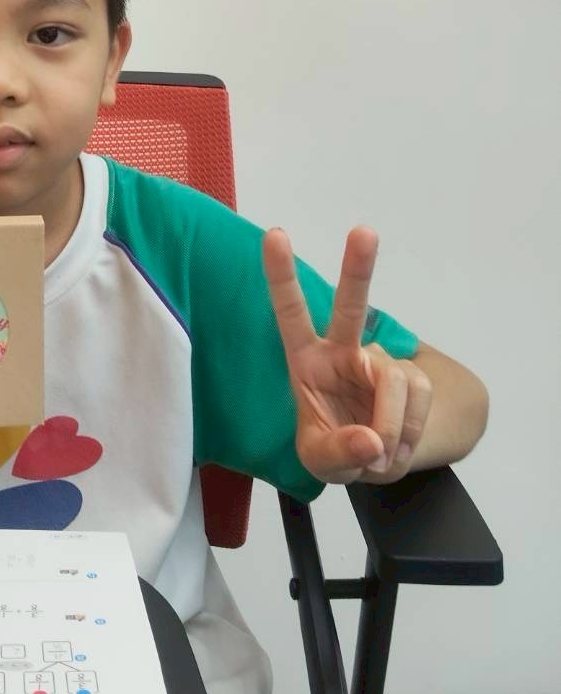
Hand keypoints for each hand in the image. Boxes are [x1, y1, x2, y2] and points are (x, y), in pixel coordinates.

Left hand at [262, 226, 431, 483]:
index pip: (290, 312)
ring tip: (379, 451)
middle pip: (352, 306)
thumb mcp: (320, 462)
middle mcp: (343, 351)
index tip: (275, 235)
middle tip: (364, 231)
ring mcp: (379, 363)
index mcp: (306, 360)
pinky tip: (396, 444)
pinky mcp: (411, 377)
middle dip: (358, 268)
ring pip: (395, 381)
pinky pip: (419, 399)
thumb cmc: (333, 447)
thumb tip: (372, 440)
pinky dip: (410, 430)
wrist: (376, 458)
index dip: (282, 275)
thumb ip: (338, 452)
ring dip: (392, 425)